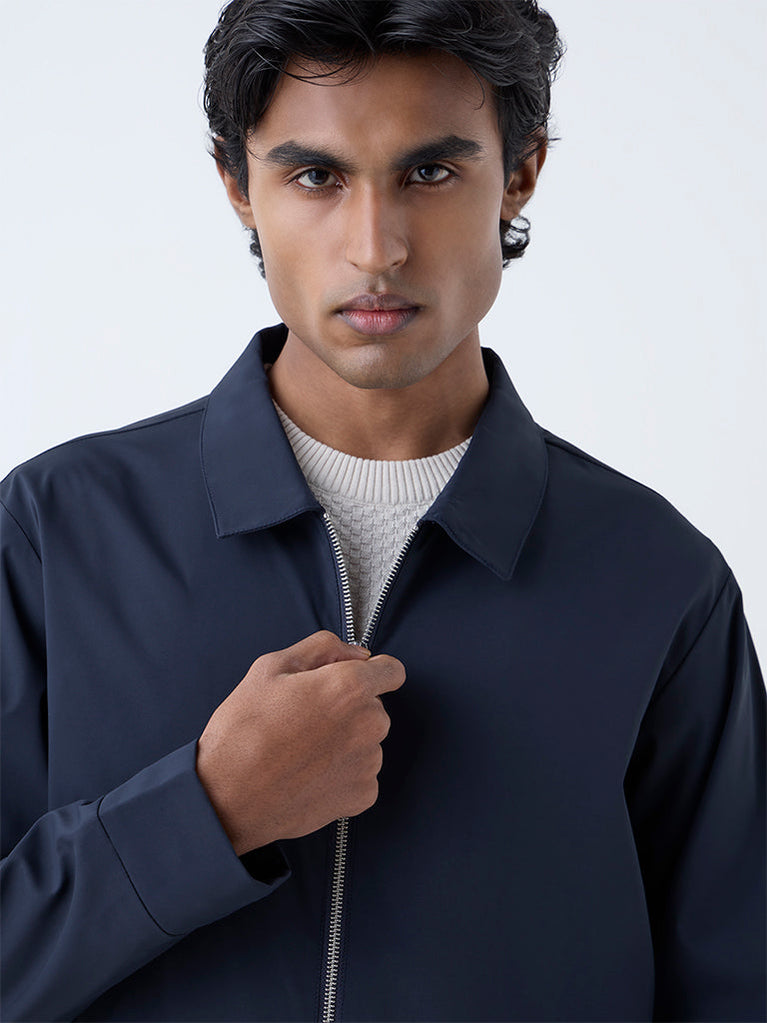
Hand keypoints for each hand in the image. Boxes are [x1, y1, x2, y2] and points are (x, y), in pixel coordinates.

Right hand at [196, 630, 405, 854]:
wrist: (228, 798)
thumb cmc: (243, 730)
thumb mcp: (271, 667)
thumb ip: (322, 648)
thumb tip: (356, 654)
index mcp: (350, 687)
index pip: (392, 670)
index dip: (371, 671)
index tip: (352, 680)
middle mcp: (369, 724)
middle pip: (374, 706)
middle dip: (348, 707)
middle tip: (305, 718)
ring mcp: (369, 763)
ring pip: (367, 740)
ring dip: (345, 741)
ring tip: (302, 749)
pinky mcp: (363, 796)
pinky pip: (362, 773)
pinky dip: (342, 772)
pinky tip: (309, 773)